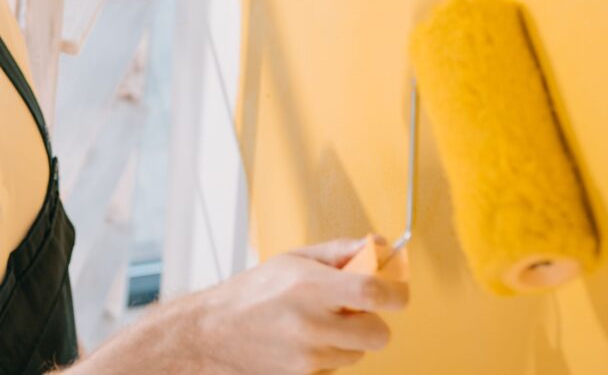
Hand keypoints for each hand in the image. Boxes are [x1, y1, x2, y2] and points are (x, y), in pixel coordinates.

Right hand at [187, 237, 409, 374]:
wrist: (211, 332)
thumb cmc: (250, 293)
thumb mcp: (292, 258)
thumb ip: (339, 252)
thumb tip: (380, 245)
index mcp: (310, 286)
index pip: (373, 292)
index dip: (395, 293)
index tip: (396, 293)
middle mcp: (311, 324)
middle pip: (378, 334)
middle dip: (371, 321)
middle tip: (351, 310)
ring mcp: (308, 356)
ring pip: (358, 353)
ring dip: (347, 340)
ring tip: (316, 325)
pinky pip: (336, 369)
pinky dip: (328, 357)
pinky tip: (303, 343)